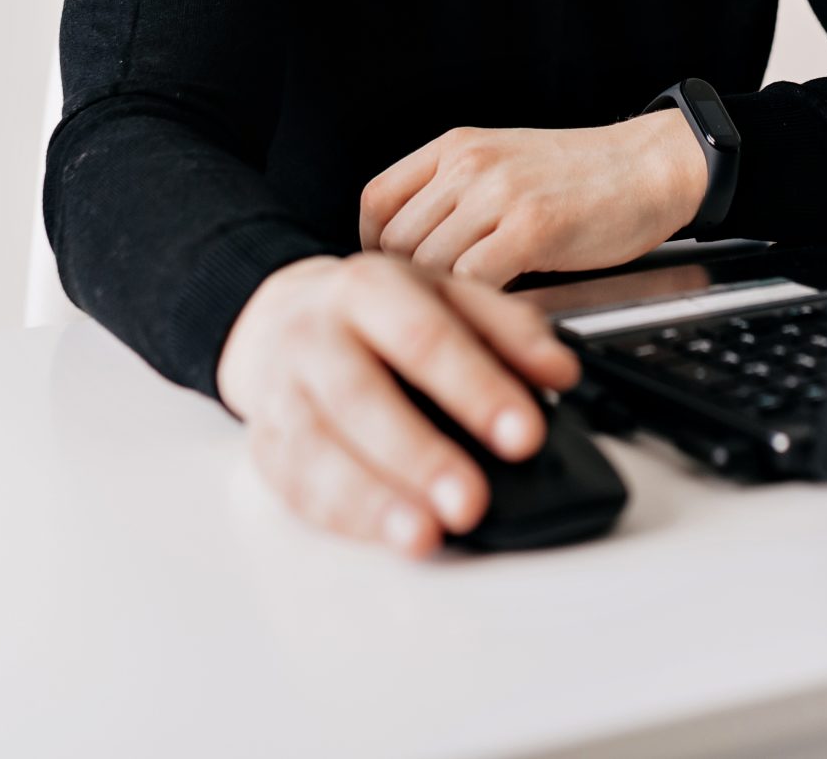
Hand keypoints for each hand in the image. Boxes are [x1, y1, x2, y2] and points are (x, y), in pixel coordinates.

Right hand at [213, 252, 581, 556]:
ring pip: (317, 449)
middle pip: (361, 398)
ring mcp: (283, 393)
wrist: (278, 314)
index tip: (524, 435)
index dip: (476, 388)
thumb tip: (561, 373)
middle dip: (417, 456)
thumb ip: (509, 330)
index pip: (424, 337)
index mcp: (369, 289)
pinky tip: (384, 535)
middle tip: (469, 501)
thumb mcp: (447, 296)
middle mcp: (316, 337)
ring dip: (372, 499)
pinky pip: (295, 486)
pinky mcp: (265, 445)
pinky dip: (341, 518)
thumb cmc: (377, 312)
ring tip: (424, 536)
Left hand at [357, 111, 710, 286]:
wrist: (651, 165)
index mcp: (455, 147)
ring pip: (429, 265)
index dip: (373, 249)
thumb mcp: (503, 165)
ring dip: (439, 302)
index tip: (391, 280)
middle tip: (426, 315)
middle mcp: (468, 165)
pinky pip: (473, 280)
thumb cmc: (583, 177)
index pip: (376, 201)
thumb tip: (409, 257)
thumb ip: (455, 197)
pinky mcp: (532, 227)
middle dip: (406, 288)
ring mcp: (499, 194)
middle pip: (396, 242)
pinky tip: (490, 315)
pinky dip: (473, 307)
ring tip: (457, 321)